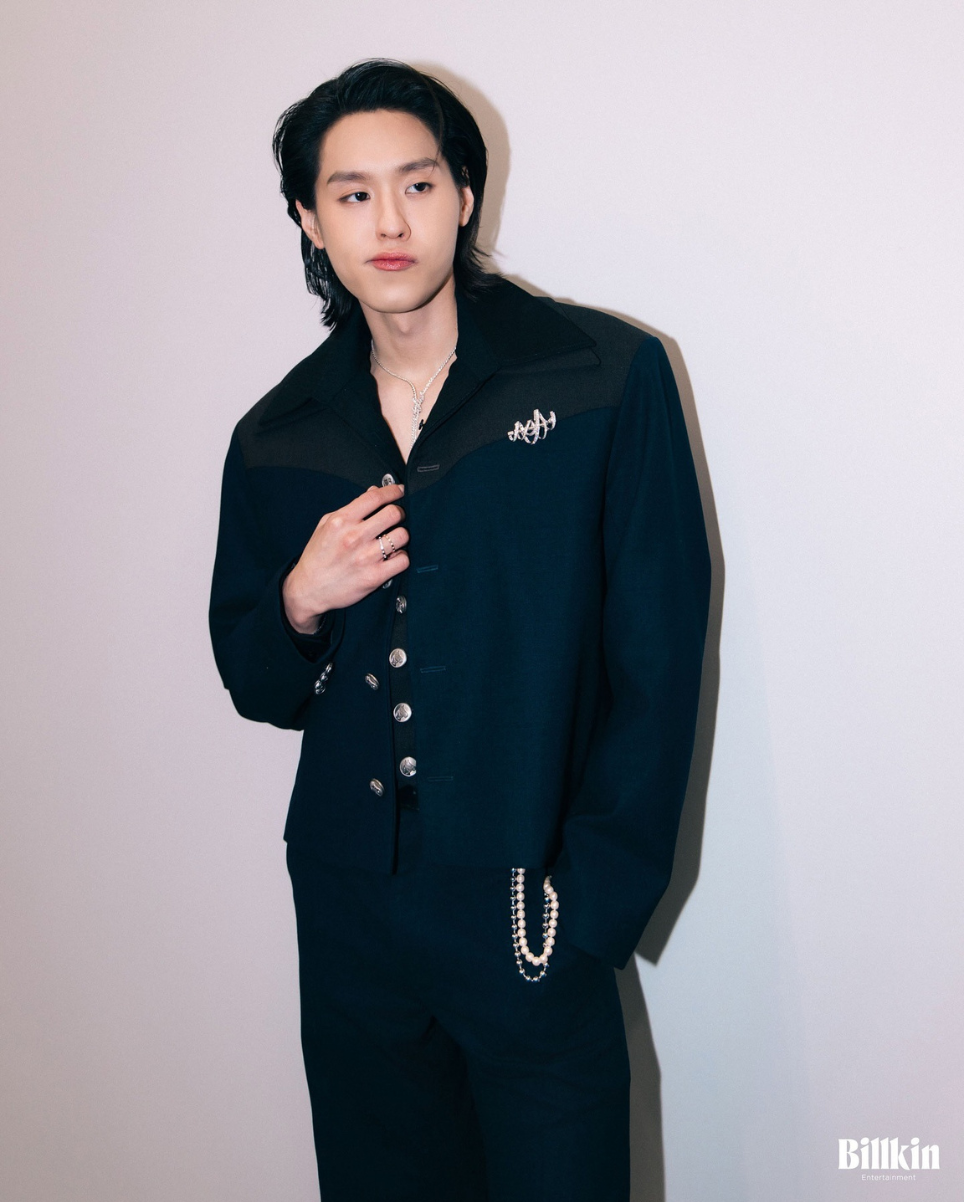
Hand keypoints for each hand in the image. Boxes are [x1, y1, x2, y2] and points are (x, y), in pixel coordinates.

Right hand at [282, 482, 407, 632]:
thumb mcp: (326, 525)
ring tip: (393, 540)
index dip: (392, 491)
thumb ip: (351, 508)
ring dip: (401, 536)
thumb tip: (373, 492)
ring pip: (402, 536)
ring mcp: (366, 557)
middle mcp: (354, 537)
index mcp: (341, 521)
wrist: (308, 589)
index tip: (399, 491)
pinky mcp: (375, 576)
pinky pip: (403, 560)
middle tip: (397, 517)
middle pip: (393, 514)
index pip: (375, 497)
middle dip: (399, 513)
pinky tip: (392, 557)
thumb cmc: (317, 557)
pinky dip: (401, 557)